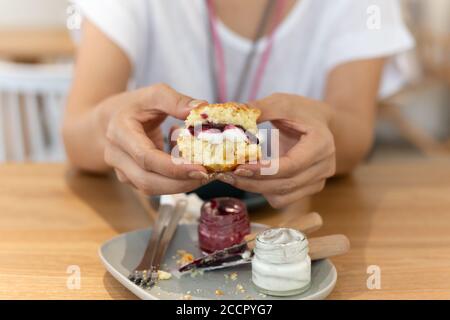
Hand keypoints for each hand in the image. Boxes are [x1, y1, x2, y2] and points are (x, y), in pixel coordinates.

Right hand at [103, 83, 208, 194]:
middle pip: (148, 180)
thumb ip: (177, 101)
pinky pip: (155, 186)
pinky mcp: (132, 179)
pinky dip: (175, 181)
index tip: (201, 168)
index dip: (174, 167)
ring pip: (151, 189)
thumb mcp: (155, 95)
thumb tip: (202, 109)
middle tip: (208, 175)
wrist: (112, 120)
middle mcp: (116, 155)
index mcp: (120, 131)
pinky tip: (188, 166)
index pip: (146, 157)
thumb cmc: (136, 106)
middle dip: (180, 183)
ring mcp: (122, 171)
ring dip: (180, 185)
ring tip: (203, 173)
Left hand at [217, 93, 335, 207]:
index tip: (239, 167)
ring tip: (231, 177)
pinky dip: (264, 192)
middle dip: (252, 182)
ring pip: (282, 196)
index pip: (291, 165)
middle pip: (284, 184)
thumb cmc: (302, 111)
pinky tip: (249, 179)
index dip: (264, 170)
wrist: (322, 123)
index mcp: (321, 144)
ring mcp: (318, 181)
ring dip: (254, 189)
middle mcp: (324, 167)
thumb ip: (259, 109)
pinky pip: (283, 199)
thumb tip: (232, 114)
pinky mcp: (308, 189)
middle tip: (225, 174)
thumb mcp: (282, 103)